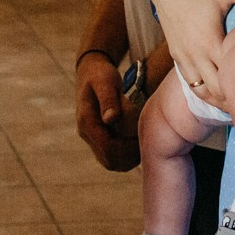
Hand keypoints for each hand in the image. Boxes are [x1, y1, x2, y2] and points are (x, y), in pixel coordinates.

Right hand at [73, 53, 139, 171]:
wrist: (90, 72)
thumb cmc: (100, 74)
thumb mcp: (104, 81)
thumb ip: (108, 99)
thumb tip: (111, 119)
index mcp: (87, 122)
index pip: (107, 148)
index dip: (127, 149)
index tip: (144, 138)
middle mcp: (87, 133)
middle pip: (109, 160)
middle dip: (130, 157)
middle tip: (147, 143)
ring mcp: (92, 138)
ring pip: (111, 162)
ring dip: (129, 159)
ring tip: (144, 142)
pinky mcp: (99, 138)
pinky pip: (112, 157)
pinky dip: (126, 155)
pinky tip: (138, 141)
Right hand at [148, 0, 234, 96]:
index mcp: (209, 40)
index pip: (228, 75)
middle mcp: (194, 53)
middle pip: (214, 89)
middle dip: (232, 98)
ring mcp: (183, 56)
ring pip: (200, 90)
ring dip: (216, 98)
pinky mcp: (177, 55)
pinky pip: (190, 82)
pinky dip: (203, 90)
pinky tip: (218, 90)